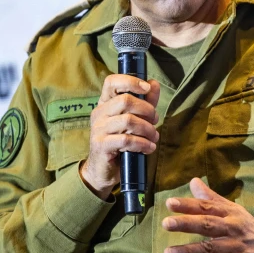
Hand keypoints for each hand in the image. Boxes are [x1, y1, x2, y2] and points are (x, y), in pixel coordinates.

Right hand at [79, 74, 160, 198]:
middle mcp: (99, 113)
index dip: (130, 81)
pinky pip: (126, 140)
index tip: (147, 88)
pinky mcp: (101, 145)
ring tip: (154, 137)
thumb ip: (144, 103)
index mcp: (105, 104)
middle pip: (125, 100)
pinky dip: (142, 143)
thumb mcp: (134, 121)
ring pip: (128, 120)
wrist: (103, 171)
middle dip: (147, 110)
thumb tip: (154, 84)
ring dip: (147, 129)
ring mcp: (98, 129)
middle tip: (155, 120)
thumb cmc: (120, 143)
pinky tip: (148, 148)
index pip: (111, 82)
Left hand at [163, 178, 253, 252]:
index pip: (206, 206)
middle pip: (207, 224)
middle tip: (167, 223)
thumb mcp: (233, 211)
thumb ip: (211, 198)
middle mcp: (232, 228)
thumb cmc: (249, 230)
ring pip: (209, 248)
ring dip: (188, 251)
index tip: (170, 203)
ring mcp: (236, 247)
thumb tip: (193, 181)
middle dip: (187, 223)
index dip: (188, 205)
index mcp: (229, 213)